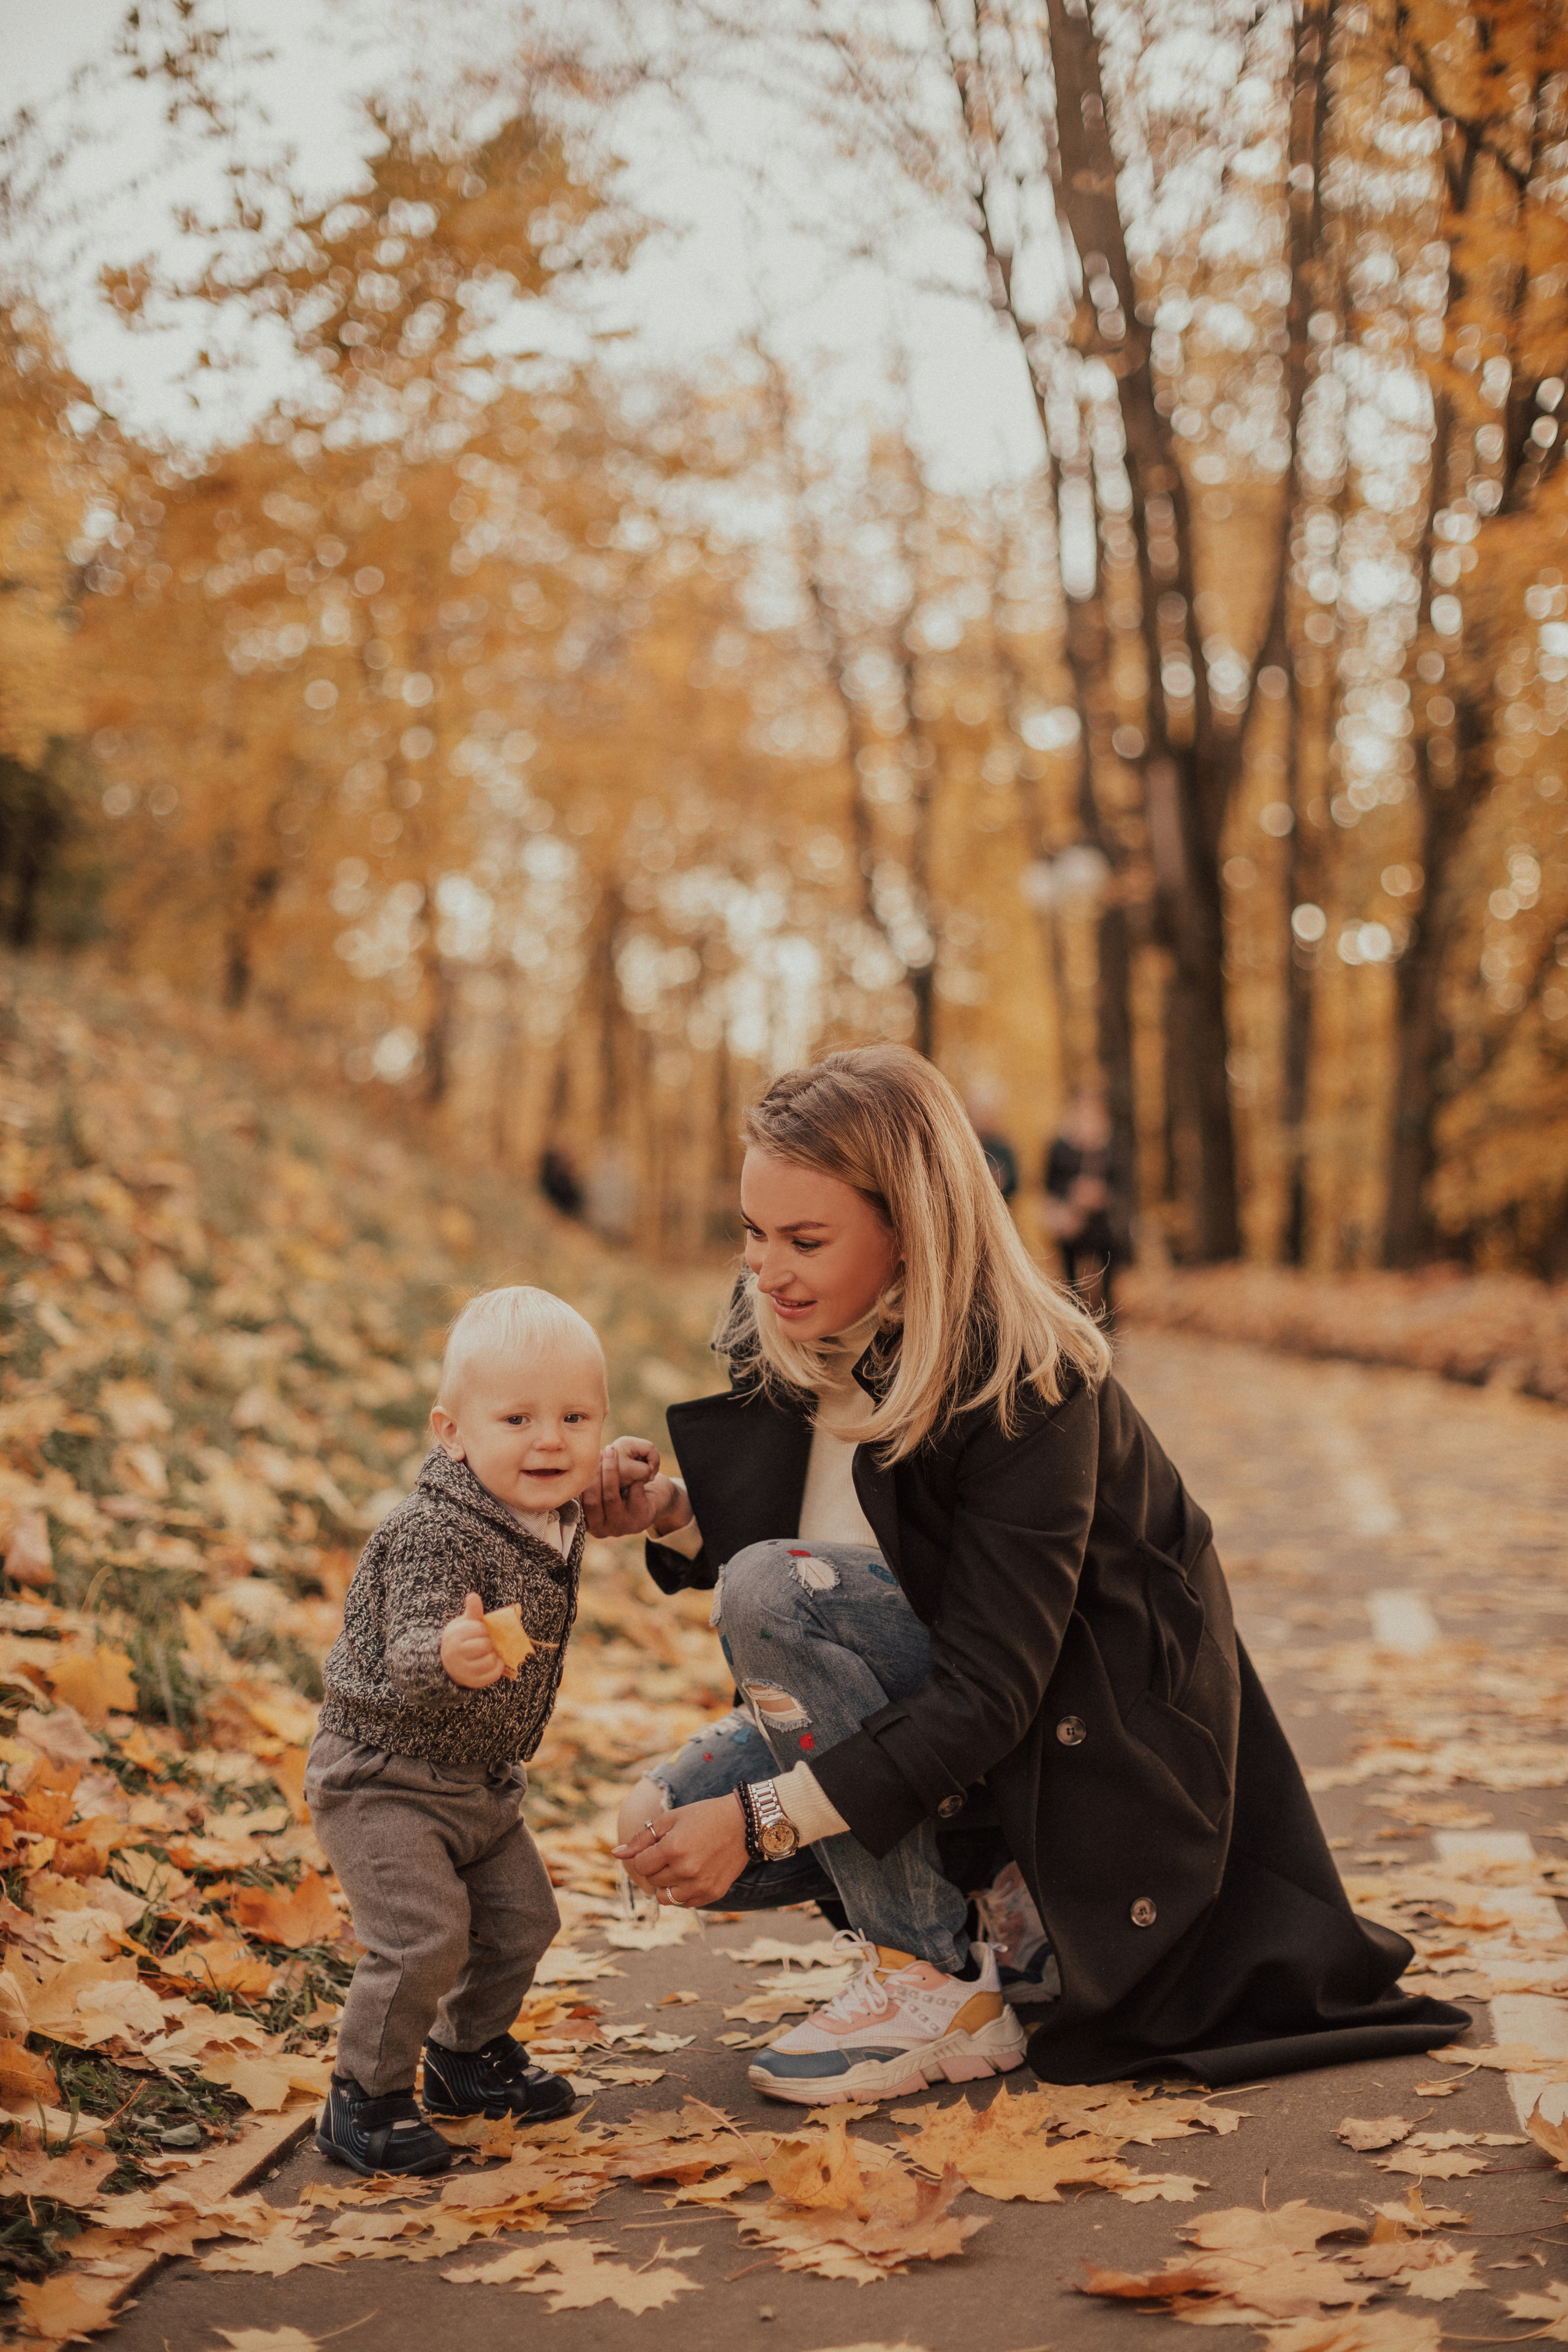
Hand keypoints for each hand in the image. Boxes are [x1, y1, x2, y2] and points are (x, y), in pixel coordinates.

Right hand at [440, 1592, 506, 1688]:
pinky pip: (493, 1674)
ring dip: (494, 1655)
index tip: (479, 1631)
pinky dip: (498, 1667)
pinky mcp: (473, 1682)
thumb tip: (473, 1595)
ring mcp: (464, 1670)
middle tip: (484, 1643)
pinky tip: (493, 1661)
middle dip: (488, 1642)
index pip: (480, 1629)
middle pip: (485, 1645)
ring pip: (490, 1660)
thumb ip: (472, 1611)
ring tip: (488, 1652)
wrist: (447, 1664)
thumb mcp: (463, 1624)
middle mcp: (456, 1654)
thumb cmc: (460, 1639)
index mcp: (454, 1636)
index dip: (483, 1629)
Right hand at [580, 1438, 693, 1540]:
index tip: (582, 1461)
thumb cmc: (624, 1490)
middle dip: (594, 1474)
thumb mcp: (604, 1490)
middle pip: (592, 1502)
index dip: (579, 1483)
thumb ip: (589, 1486)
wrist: (656, 1499)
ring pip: (610, 1497)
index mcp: (590, 1523)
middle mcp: (603, 1529)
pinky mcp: (641, 1519)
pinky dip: (633, 1477)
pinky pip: (633, 1493)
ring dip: (610, 1470)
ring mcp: (622, 1527)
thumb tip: (571, 1467)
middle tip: (598, 1452)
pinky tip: (635, 1467)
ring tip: (612, 1451)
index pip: (577, 1506)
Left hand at [613, 1794, 748, 1907]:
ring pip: (665, 1898)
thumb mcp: (671, 1819)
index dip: (645, 1855)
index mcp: (673, 1849)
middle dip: (656, 1867)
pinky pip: (684, 1903)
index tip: (658, 1846)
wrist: (744, 1823)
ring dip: (666, 1884)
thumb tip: (616, 1854)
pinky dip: (683, 1892)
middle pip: (652, 1881)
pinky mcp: (712, 1894)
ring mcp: (700, 1885)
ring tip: (679, 1867)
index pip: (640, 1865)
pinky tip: (693, 1874)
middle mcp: (686, 1870)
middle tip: (673, 1852)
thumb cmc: (704, 1816)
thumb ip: (642, 1838)